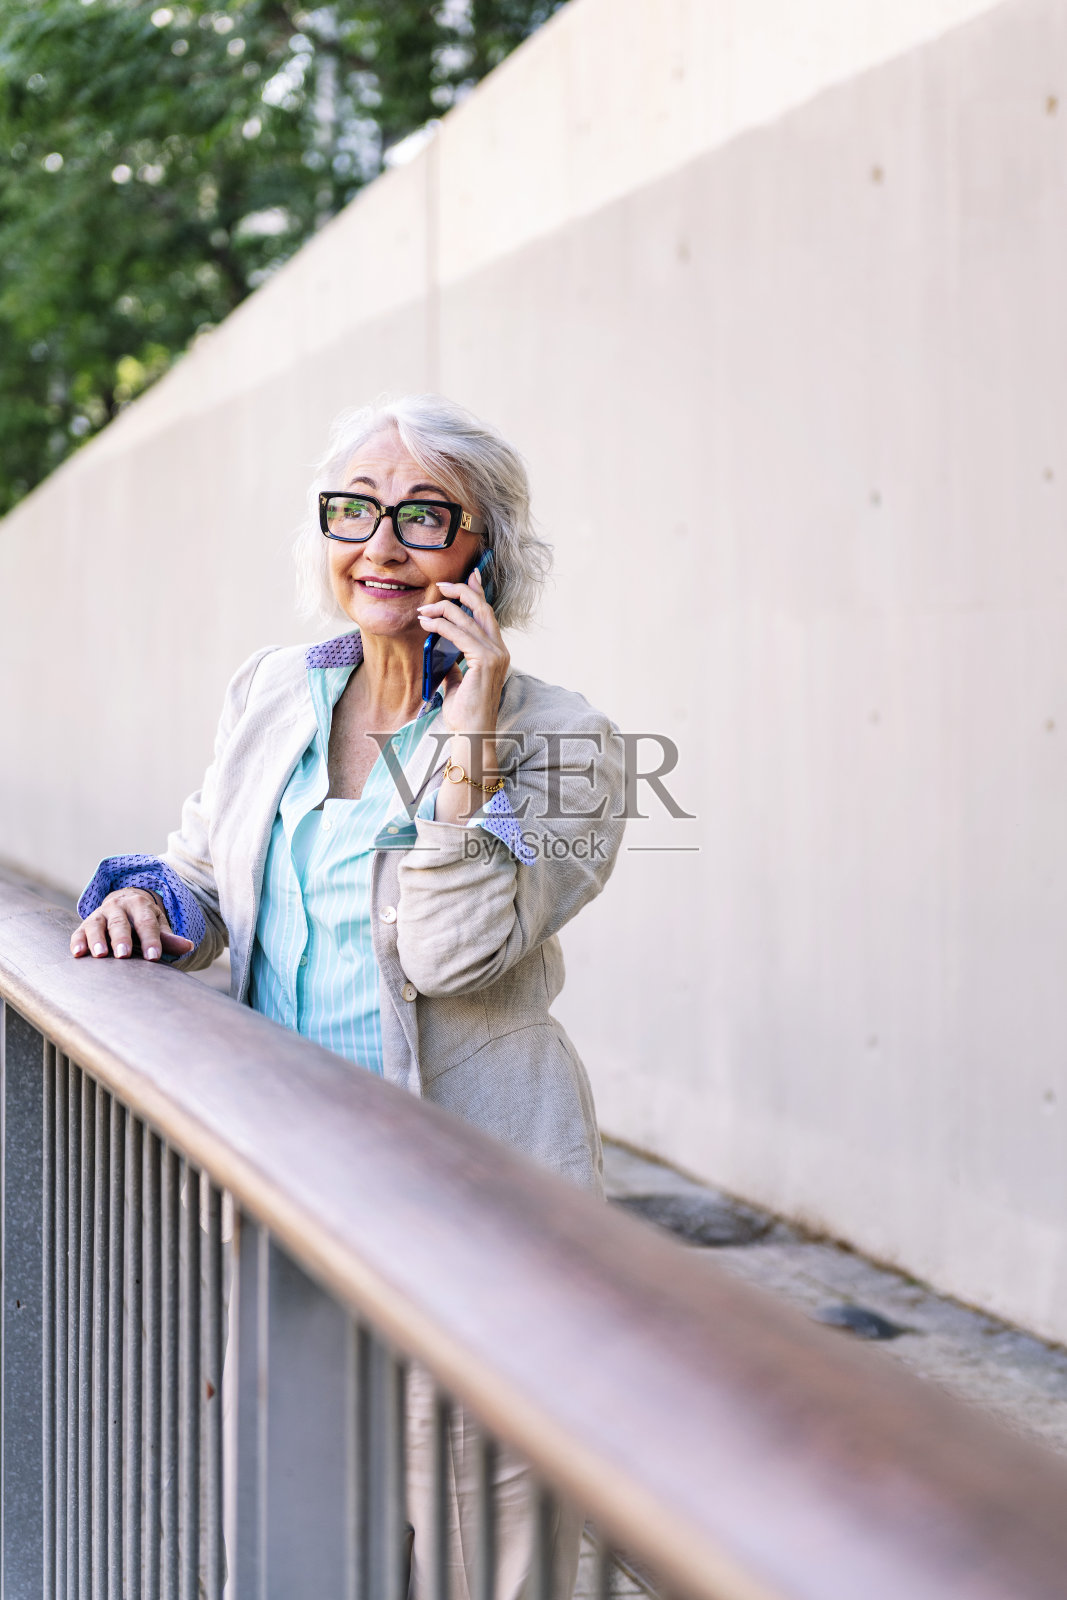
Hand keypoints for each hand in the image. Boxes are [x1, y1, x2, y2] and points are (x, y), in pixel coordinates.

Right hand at [69, 888, 193, 962]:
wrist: (124, 903)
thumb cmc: (143, 920)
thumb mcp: (158, 924)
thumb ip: (169, 938)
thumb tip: (189, 946)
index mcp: (140, 905)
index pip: (146, 923)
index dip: (150, 940)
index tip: (153, 957)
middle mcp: (118, 907)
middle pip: (120, 922)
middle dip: (122, 938)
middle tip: (124, 954)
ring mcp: (100, 914)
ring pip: (97, 924)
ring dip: (97, 939)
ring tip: (100, 955)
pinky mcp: (85, 924)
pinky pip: (79, 932)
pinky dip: (78, 942)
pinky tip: (78, 954)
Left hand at [417, 565, 509, 820]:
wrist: (471, 733)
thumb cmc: (464, 711)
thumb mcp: (458, 680)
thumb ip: (455, 662)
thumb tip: (443, 648)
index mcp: (497, 652)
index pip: (487, 614)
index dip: (479, 591)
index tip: (469, 575)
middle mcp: (500, 650)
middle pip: (482, 608)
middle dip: (461, 590)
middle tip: (440, 584)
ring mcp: (495, 655)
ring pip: (468, 618)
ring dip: (443, 609)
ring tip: (424, 609)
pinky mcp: (484, 661)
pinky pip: (459, 634)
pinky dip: (441, 624)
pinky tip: (427, 622)